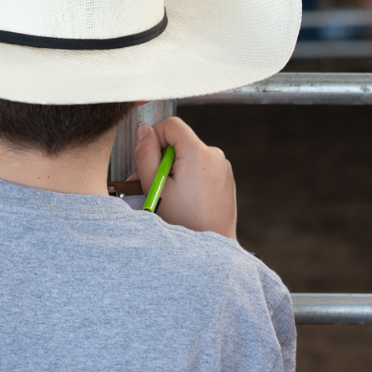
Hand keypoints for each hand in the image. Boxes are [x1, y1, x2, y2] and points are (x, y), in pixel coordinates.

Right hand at [133, 117, 237, 239]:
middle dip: (164, 159)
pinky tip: (185, 200)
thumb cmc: (183, 220)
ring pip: (190, 156)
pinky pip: (203, 168)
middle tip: (153, 185)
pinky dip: (191, 177)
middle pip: (181, 142)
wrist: (211, 246)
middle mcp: (215, 154)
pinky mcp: (226, 179)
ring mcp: (223, 167)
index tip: (150, 162)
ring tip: (168, 196)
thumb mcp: (154, 186)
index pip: (172, 125)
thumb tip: (144, 131)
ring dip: (176, 170)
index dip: (155, 138)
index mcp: (198, 152)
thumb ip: (146, 154)